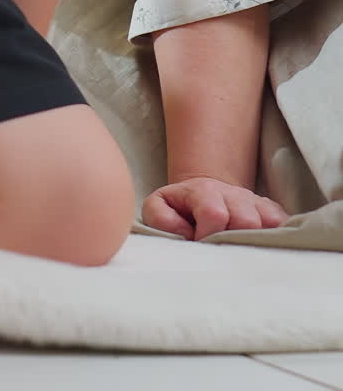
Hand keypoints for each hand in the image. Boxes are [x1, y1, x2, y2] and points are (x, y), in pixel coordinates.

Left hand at [142, 178, 287, 240]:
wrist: (204, 194)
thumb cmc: (180, 208)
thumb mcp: (158, 206)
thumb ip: (161, 218)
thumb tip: (185, 233)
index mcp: (204, 192)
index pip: (214, 214)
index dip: (207, 235)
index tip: (200, 246)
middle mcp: (234, 194)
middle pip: (246, 220)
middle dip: (233, 240)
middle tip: (221, 250)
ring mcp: (255, 202)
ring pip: (269, 224)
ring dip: (255, 242)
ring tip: (238, 251)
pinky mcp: (272, 211)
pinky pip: (284, 225)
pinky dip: (276, 239)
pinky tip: (261, 249)